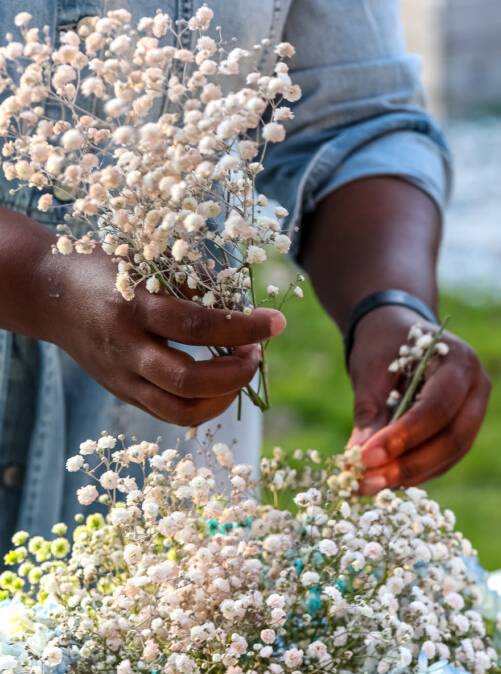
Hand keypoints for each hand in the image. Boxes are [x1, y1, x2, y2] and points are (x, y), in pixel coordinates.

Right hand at [41, 245, 285, 425]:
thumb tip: (243, 302)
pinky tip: (221, 383)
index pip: (198, 326)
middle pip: (188, 380)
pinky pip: (169, 413)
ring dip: (224, 397)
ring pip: (179, 410)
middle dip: (236, 373)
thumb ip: (192, 281)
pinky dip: (204, 404)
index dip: (244, 327)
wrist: (51, 294)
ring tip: (242, 370)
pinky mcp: (123, 394)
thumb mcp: (147, 260)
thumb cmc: (108, 268)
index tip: (276, 322)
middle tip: (257, 352)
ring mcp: (122, 378)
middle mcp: (126, 349)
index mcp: (134, 307)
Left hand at [347, 306, 489, 493]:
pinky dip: (417, 471)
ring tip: (371, 485)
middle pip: (452, 437)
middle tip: (368, 481)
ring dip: (411, 474)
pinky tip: (386, 479)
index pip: (436, 407)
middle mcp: (477, 387)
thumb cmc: (384, 343)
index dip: (403, 436)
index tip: (366, 457)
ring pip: (451, 454)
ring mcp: (476, 410)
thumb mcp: (371, 370)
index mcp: (459, 360)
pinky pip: (446, 458)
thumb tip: (356, 459)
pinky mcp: (464, 429)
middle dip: (409, 464)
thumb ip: (368, 413)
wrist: (398, 330)